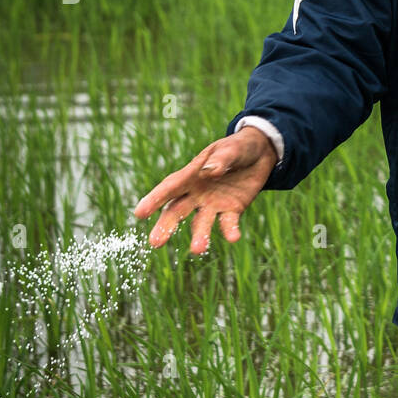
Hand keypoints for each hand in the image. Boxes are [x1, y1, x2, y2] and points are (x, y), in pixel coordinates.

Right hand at [133, 127, 277, 252]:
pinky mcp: (231, 211)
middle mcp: (197, 193)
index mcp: (191, 174)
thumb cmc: (237, 148)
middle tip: (155, 242)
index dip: (154, 200)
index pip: (169, 188)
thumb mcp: (231, 149)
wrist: (259, 154)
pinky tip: (234, 237)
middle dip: (166, 226)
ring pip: (201, 222)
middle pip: (176, 211)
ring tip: (198, 249)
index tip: (139, 213)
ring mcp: (213, 204)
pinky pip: (228, 223)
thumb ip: (220, 160)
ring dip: (200, 236)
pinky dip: (230, 231)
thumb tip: (209, 171)